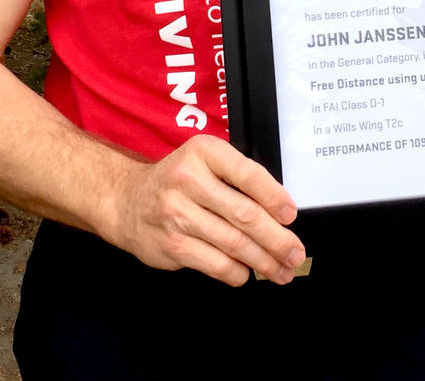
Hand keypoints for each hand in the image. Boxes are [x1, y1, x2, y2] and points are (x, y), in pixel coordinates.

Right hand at [106, 134, 306, 286]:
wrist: (128, 200)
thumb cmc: (177, 180)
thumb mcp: (204, 162)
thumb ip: (236, 177)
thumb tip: (279, 210)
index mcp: (203, 152)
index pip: (248, 174)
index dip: (274, 197)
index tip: (290, 215)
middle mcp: (189, 180)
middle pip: (245, 215)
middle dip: (277, 239)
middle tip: (295, 252)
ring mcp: (178, 214)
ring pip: (234, 244)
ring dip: (264, 261)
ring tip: (282, 269)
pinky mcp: (172, 245)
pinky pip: (216, 264)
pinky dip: (238, 272)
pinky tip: (248, 273)